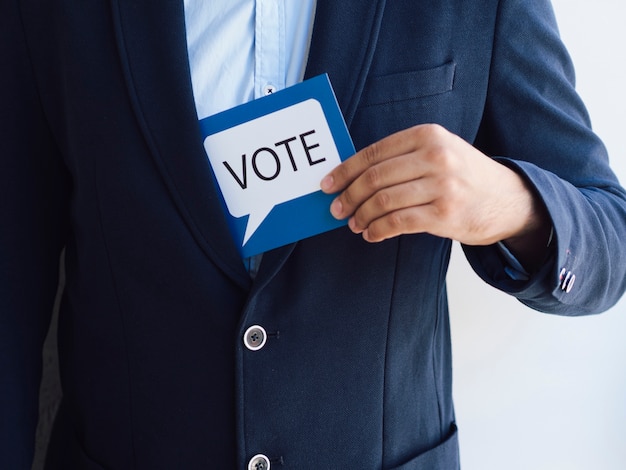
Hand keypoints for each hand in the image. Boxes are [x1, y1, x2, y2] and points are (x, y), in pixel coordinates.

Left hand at [320, 124, 549, 255]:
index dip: (345, 171)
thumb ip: (401, 158)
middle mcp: (435, 156)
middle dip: (348, 196)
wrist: (508, 200)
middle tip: (337, 209)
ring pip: (383, 201)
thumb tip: (353, 177)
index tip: (327, 184)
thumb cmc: (464, 176)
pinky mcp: (445, 213)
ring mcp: (442, 185)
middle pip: (374, 178)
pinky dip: (378, 230)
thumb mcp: (439, 152)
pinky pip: (398, 222)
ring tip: (354, 224)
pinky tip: (372, 234)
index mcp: (428, 135)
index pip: (374, 153)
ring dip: (361, 216)